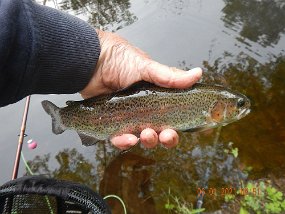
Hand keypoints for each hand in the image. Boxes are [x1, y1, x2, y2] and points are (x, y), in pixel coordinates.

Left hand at [81, 29, 201, 149]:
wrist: (90, 60)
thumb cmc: (119, 59)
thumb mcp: (146, 67)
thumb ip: (169, 76)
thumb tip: (198, 74)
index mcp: (156, 97)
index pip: (173, 115)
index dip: (181, 125)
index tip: (186, 128)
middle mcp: (144, 110)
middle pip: (160, 131)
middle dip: (167, 138)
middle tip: (167, 135)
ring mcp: (128, 117)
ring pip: (142, 138)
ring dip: (148, 141)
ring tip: (147, 134)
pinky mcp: (111, 123)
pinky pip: (119, 138)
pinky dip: (124, 142)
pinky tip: (128, 139)